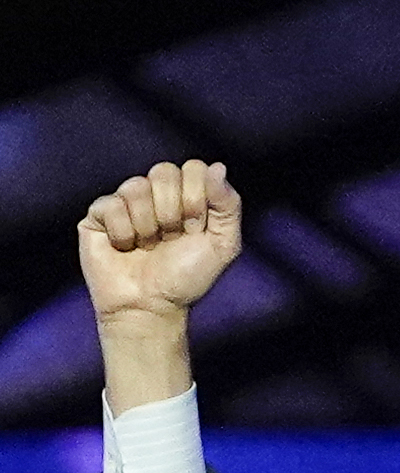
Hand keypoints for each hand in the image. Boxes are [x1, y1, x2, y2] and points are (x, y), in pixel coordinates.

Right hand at [80, 160, 242, 330]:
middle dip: (174, 210)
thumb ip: (228, 205)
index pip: (194, 167)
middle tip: (173, 237)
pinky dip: (124, 233)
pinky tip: (125, 248)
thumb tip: (218, 166)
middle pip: (164, 170)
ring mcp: (125, 201)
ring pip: (136, 186)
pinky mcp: (98, 214)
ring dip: (149, 225)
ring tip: (149, 245)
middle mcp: (155, 194)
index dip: (197, 197)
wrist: (152, 305)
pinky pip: (110, 205)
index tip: (196, 228)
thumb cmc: (187, 277)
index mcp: (186, 195)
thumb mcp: (223, 245)